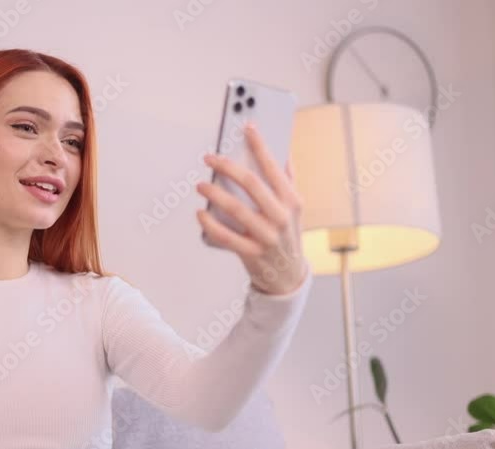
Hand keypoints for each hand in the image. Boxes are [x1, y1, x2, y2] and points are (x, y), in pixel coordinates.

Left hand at [196, 122, 308, 295]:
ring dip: (215, 194)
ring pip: (236, 209)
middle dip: (228, 167)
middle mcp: (281, 216)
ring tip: (201, 185)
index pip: (273, 167)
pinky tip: (200, 214)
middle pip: (252, 184)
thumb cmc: (287, 234)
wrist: (288, 274)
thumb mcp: (294, 207)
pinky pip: (226, 236)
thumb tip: (282, 150)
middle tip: (210, 158)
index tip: (247, 127)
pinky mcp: (252, 253)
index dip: (259, 145)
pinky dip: (210, 224)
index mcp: (292, 200)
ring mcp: (266, 236)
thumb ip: (288, 179)